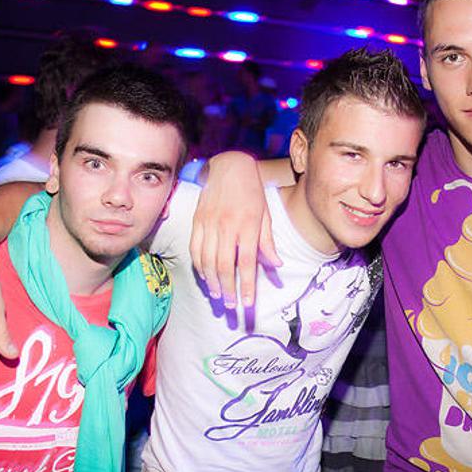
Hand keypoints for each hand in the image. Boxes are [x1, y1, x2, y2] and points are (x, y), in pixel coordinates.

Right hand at [189, 151, 281, 307]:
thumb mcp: (266, 215)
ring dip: (211, 282)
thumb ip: (268, 242)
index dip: (246, 286)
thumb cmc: (252, 191)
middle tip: (231, 305)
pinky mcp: (197, 220)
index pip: (246, 262)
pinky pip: (195, 249)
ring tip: (218, 296)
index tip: (247, 303)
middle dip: (227, 289)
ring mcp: (209, 223)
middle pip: (223, 266)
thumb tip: (276, 265)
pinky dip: (199, 266)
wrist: (230, 166)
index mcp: (247, 225)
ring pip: (206, 260)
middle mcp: (227, 225)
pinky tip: (205, 277)